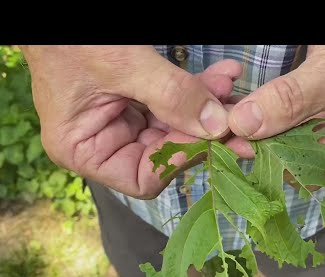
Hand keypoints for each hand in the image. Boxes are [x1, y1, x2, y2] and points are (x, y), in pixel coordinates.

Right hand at [20, 45, 242, 197]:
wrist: (53, 8)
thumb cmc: (72, 38)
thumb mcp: (122, 65)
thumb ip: (171, 95)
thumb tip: (218, 126)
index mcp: (84, 151)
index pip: (143, 178)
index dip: (179, 160)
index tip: (211, 137)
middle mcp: (105, 143)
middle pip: (166, 151)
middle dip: (203, 129)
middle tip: (238, 116)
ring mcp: (123, 122)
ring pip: (176, 126)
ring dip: (206, 106)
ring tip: (230, 86)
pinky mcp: (138, 102)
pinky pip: (173, 103)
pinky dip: (197, 90)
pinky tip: (221, 76)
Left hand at [227, 45, 324, 167]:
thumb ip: (294, 99)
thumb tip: (245, 124)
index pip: (323, 161)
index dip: (278, 153)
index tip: (240, 140)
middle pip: (303, 156)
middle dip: (263, 142)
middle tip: (224, 131)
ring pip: (290, 141)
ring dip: (257, 130)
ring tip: (225, 121)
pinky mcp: (319, 120)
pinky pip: (287, 125)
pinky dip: (263, 117)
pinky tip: (238, 112)